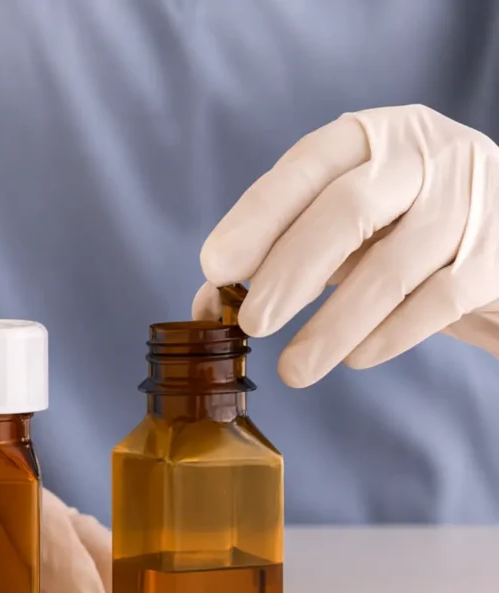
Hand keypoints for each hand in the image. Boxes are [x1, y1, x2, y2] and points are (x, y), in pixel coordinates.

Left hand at [193, 104, 498, 387]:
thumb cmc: (399, 227)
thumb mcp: (339, 226)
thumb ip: (276, 253)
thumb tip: (207, 305)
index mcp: (369, 137)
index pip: (305, 166)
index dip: (257, 217)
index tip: (215, 268)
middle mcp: (423, 154)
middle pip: (348, 210)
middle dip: (291, 271)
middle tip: (252, 325)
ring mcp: (471, 198)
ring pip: (393, 266)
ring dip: (334, 324)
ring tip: (293, 369)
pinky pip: (439, 299)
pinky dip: (389, 335)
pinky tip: (354, 359)